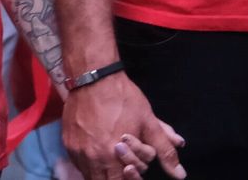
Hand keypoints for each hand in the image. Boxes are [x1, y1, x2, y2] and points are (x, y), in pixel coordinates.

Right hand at [63, 73, 184, 179]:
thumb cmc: (123, 99)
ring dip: (101, 173)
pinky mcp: (67, 142)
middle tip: (125, 165)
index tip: (133, 168)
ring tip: (111, 160)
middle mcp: (92, 157)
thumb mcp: (149, 123)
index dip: (132, 177)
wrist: (93, 77)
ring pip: (90, 175)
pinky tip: (98, 153)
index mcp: (113, 155)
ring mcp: (77, 150)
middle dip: (117, 176)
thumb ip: (165, 152)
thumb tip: (180, 175)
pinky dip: (89, 165)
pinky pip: (78, 164)